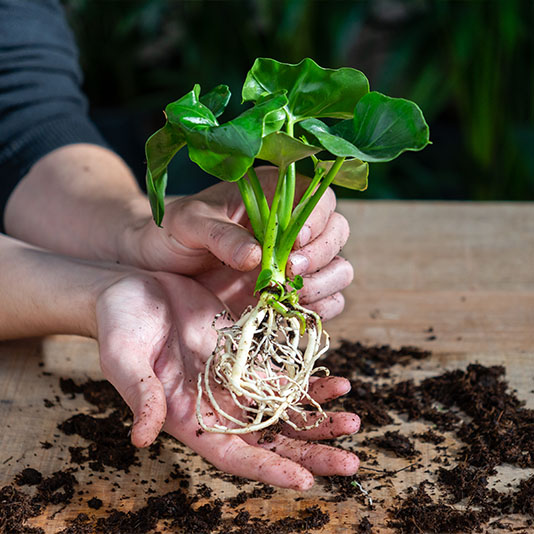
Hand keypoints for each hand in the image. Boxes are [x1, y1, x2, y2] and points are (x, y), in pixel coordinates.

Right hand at [96, 273, 359, 489]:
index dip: (267, 469)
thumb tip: (143, 438)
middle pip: (270, 440)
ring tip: (352, 418)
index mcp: (189, 417)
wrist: (132, 291)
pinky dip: (310, 381)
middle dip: (309, 453)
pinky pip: (284, 373)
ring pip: (284, 409)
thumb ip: (142, 395)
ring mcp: (235, 380)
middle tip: (351, 464)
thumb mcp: (124, 358)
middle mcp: (217, 405)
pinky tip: (337, 381)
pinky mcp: (246, 353)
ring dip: (319, 417)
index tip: (304, 482)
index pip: (233, 454)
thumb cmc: (119, 326)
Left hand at [122, 166, 352, 319]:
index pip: (318, 197)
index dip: (318, 217)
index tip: (298, 239)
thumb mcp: (188, 224)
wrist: (156, 264)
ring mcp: (293, 260)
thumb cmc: (171, 232)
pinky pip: (325, 299)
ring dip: (325, 282)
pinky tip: (296, 310)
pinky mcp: (288, 291)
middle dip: (321, 254)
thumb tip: (256, 256)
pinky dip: (321, 307)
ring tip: (292, 293)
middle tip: (290, 270)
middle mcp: (290, 226)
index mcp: (272, 194)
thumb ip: (220, 235)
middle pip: (336, 232)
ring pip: (338, 267)